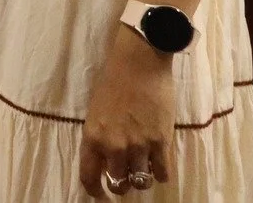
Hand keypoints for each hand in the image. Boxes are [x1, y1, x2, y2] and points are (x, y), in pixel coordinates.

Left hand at [80, 30, 174, 195]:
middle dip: (122, 184)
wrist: (138, 64)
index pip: (88, 177)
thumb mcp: (96, 112)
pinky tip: (160, 164)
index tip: (102, 196)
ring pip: (141, 182)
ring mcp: (139, 146)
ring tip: (144, 168)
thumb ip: (100, 137)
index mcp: (92, 137)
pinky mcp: (161, 142)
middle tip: (127, 176)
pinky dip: (162, 173)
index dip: (95, 192)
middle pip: (119, 184)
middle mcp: (114, 146)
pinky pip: (163, 174)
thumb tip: (106, 159)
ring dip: (142, 178)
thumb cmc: (113, 82)